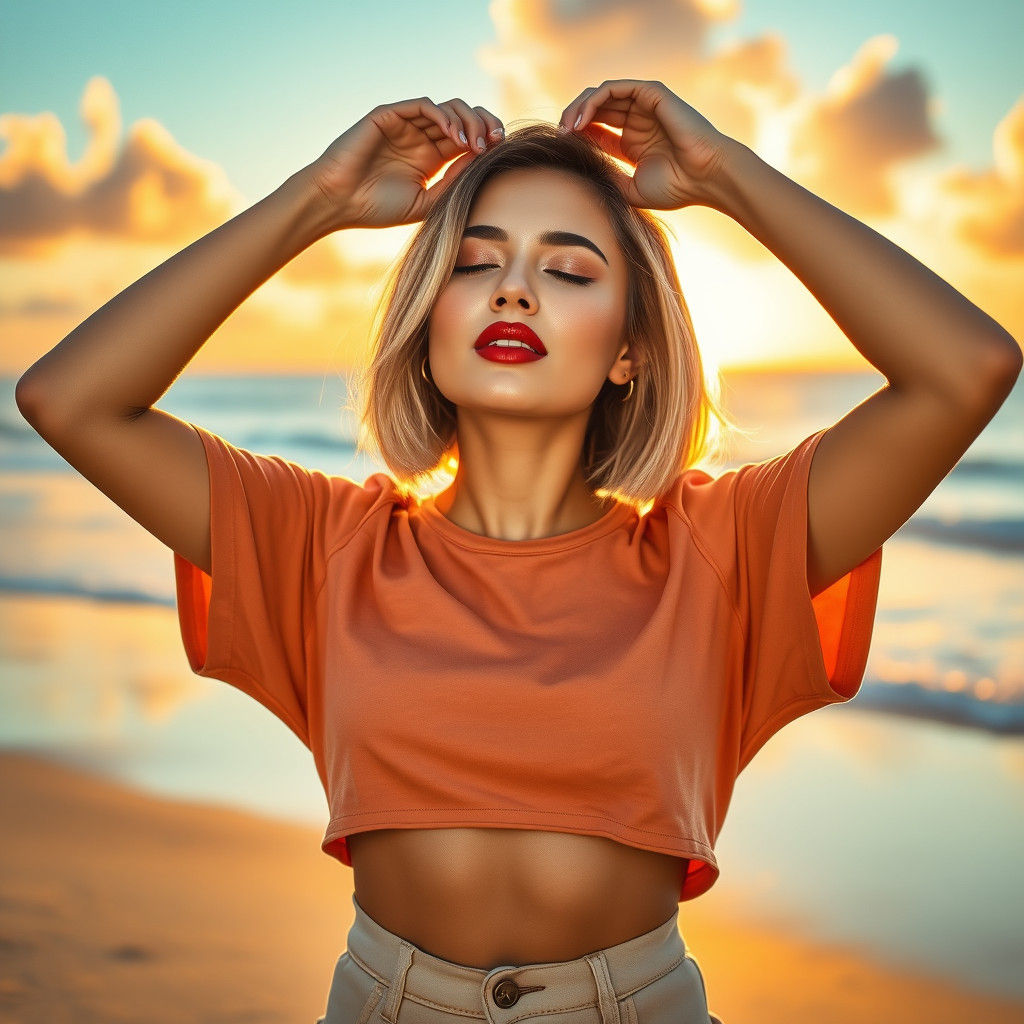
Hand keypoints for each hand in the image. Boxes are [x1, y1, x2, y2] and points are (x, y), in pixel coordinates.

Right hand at [302, 97, 504, 230]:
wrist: (339, 202)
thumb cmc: (377, 208)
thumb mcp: (426, 203)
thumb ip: (452, 183)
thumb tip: (481, 163)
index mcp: (430, 157)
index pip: (467, 138)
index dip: (486, 139)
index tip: (499, 151)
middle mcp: (420, 137)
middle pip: (463, 118)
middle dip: (483, 125)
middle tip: (494, 141)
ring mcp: (406, 125)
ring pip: (447, 108)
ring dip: (467, 121)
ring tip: (473, 143)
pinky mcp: (390, 116)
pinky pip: (423, 105)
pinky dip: (443, 116)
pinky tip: (454, 136)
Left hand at [558, 80, 735, 209]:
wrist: (705, 177)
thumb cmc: (676, 188)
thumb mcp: (630, 189)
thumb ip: (607, 177)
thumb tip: (580, 171)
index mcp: (633, 142)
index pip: (597, 130)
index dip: (577, 136)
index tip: (562, 150)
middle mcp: (638, 121)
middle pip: (595, 110)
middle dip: (573, 120)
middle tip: (559, 135)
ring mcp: (645, 106)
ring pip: (602, 95)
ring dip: (579, 107)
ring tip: (567, 127)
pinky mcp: (652, 94)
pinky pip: (615, 88)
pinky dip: (595, 100)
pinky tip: (582, 119)